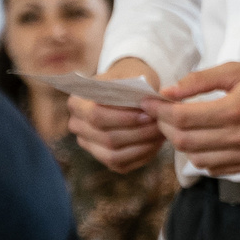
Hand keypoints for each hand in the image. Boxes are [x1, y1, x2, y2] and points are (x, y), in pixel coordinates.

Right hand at [71, 57, 165, 173]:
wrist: (130, 90)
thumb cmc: (130, 80)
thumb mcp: (132, 76)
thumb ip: (138, 88)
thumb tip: (155, 99)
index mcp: (77, 102)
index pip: (96, 115)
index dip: (123, 118)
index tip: (148, 113)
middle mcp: (77, 125)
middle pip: (106, 137)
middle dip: (137, 133)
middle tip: (160, 124)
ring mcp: (89, 145)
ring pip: (114, 155)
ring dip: (142, 146)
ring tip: (162, 133)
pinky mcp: (104, 159)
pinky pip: (122, 164)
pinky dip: (142, 155)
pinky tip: (157, 142)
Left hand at [155, 62, 239, 176]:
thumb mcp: (238, 70)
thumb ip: (200, 80)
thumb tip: (167, 91)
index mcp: (235, 109)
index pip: (182, 118)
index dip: (159, 111)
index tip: (149, 103)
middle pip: (185, 141)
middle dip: (165, 127)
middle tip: (162, 114)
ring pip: (198, 160)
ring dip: (183, 144)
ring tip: (182, 127)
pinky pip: (216, 169)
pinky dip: (202, 157)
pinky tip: (203, 141)